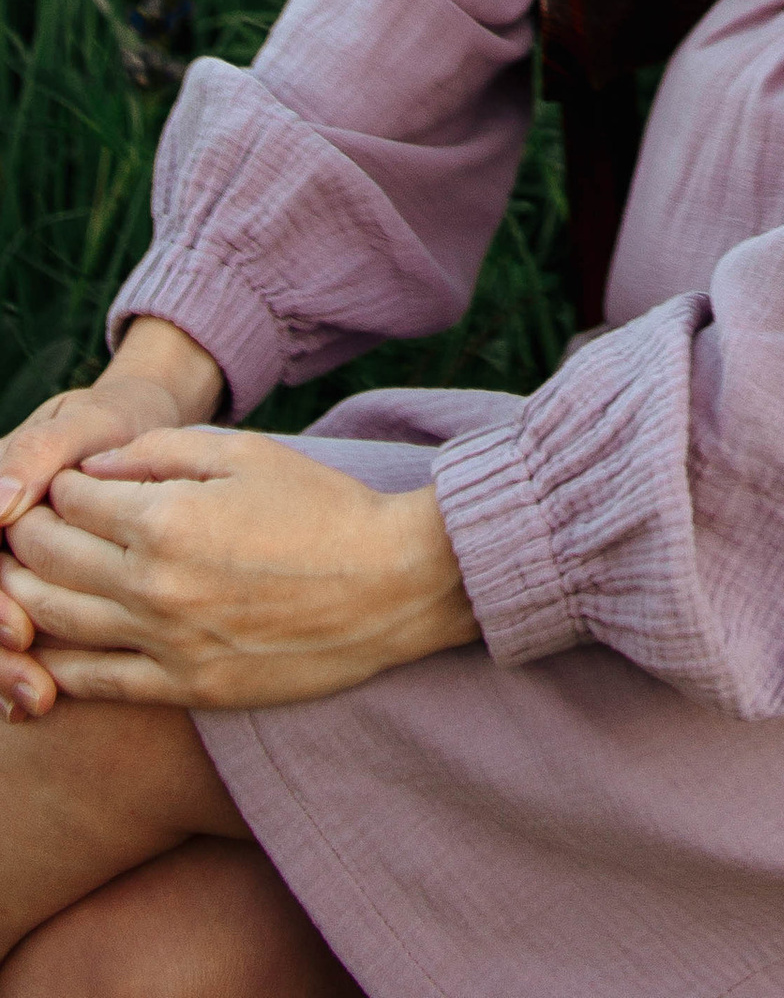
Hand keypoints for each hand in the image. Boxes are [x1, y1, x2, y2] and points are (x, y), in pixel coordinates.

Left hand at [2, 427, 477, 715]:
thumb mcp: (247, 454)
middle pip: (49, 561)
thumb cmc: (323, 508)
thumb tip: (96, 467)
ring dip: (24, 595)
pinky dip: (56, 663)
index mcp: (168, 520)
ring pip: (56, 622)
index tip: (59, 484)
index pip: (72, 501)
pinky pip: (93, 683)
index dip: (56, 488)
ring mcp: (164, 644)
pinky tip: (45, 646)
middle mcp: (153, 586)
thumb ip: (164, 452)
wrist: (389, 585)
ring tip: (22, 578)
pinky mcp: (183, 688)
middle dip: (27, 536)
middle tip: (25, 525)